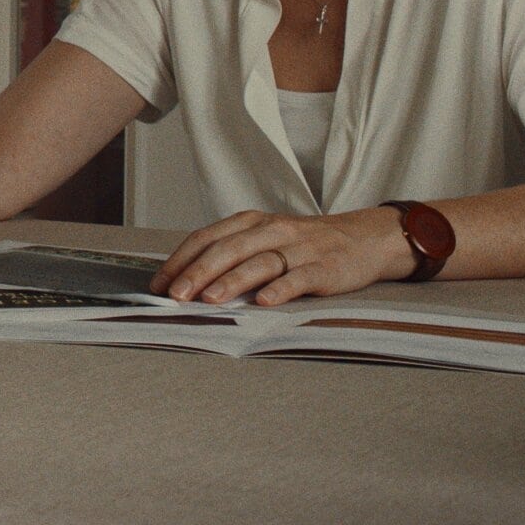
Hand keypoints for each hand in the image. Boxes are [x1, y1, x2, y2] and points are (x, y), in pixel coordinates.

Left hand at [149, 207, 411, 305]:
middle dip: (197, 272)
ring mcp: (300, 248)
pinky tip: (264, 303)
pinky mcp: (325, 268)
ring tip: (208, 299)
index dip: (181, 259)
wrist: (364, 238)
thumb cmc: (305, 244)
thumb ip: (233, 254)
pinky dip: (280, 289)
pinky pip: (299, 278)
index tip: (159, 283)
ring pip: (259, 262)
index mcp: (252, 222)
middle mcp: (272, 230)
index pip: (208, 237)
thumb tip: (188, 280)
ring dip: (231, 281)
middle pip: (228, 249)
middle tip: (175, 295)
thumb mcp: (266, 238)